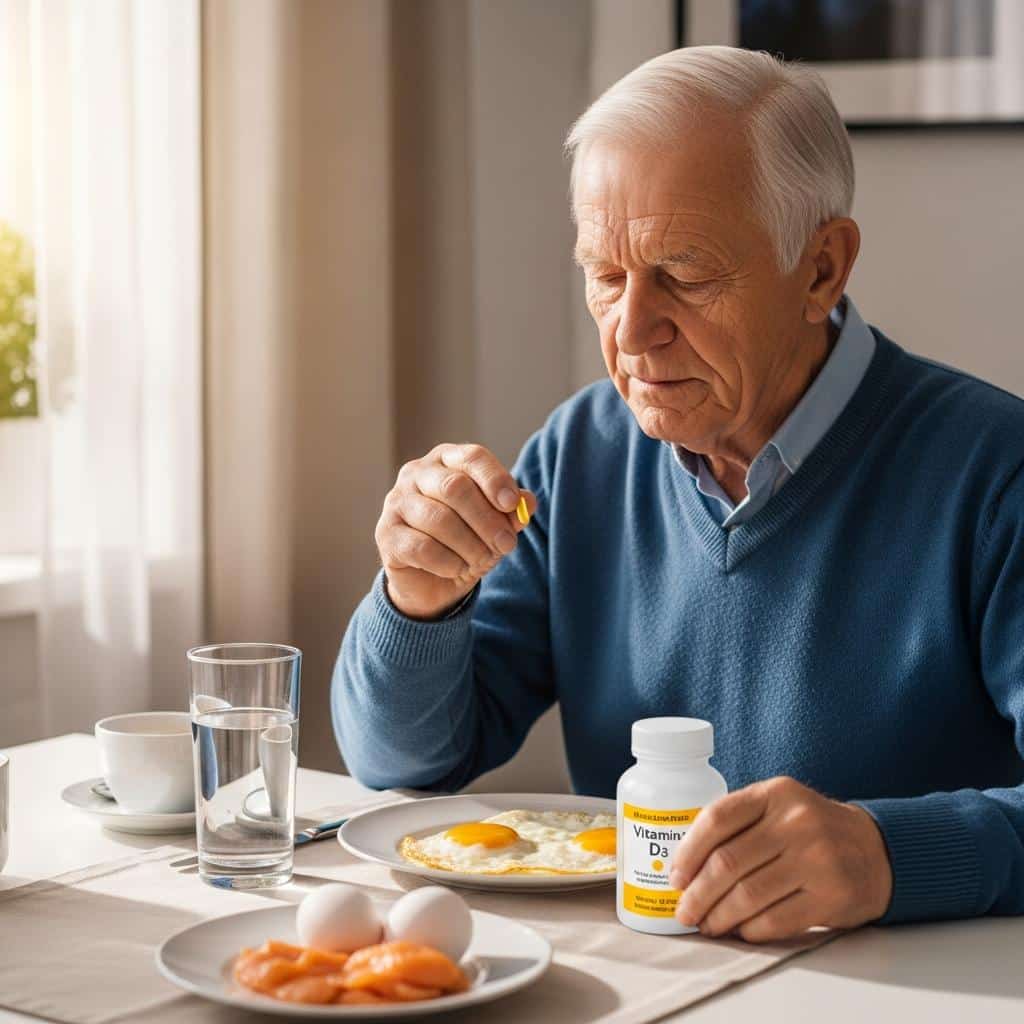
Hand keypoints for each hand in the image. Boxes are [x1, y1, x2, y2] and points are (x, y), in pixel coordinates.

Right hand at [375, 443, 536, 619]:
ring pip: (439, 519)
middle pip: (455, 487)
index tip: (511, 504)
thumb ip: (511, 511)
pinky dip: (448, 562)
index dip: (495, 479)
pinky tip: (457, 568)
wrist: (433, 580)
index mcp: (447, 460)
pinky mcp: (386, 533)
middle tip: (507, 544)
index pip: (472, 457)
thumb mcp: (496, 525)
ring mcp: (397, 502)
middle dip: (487, 520)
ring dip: (470, 545)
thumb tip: (527, 502)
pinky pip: (422, 547)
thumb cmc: (467, 540)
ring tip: (483, 559)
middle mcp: (417, 473)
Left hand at [669, 776, 891, 942]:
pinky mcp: (832, 896)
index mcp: (776, 793)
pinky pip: (777, 920)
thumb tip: (685, 865)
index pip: (717, 818)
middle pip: (728, 862)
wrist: (875, 851)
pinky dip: (750, 930)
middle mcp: (797, 822)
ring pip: (748, 895)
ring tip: (707, 924)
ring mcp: (817, 859)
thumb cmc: (811, 830)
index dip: (688, 851)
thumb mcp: (778, 806)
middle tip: (684, 912)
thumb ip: (739, 822)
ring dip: (719, 917)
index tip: (675, 876)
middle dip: (697, 894)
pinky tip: (739, 931)